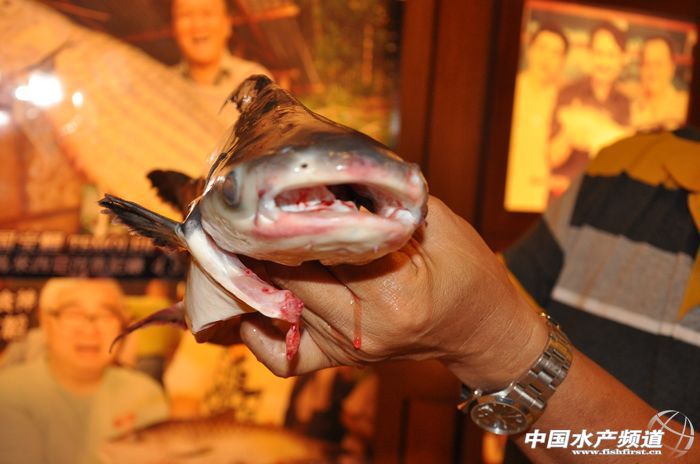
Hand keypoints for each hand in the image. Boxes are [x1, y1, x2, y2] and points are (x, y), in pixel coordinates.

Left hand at [240, 197, 547, 389]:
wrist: (482, 329)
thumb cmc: (469, 271)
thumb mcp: (441, 227)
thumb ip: (388, 203)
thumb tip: (333, 177)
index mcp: (394, 295)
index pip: (326, 249)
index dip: (298, 217)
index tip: (278, 190)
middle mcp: (364, 330)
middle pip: (293, 278)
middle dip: (266, 241)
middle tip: (247, 207)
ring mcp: (349, 351)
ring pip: (279, 307)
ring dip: (256, 272)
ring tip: (241, 238)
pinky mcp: (340, 361)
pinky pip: (281, 356)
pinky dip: (257, 330)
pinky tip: (254, 297)